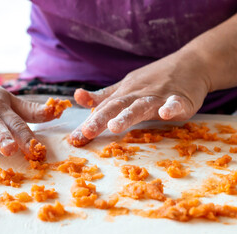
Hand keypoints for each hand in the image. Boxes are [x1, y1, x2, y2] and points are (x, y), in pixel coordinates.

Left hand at [70, 50, 210, 143]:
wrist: (191, 63)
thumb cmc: (154, 78)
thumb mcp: (126, 86)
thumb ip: (103, 96)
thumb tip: (77, 97)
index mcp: (124, 93)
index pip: (103, 109)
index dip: (88, 123)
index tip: (74, 139)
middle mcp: (138, 94)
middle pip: (117, 106)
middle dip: (101, 119)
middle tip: (87, 132)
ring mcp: (159, 96)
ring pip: (141, 106)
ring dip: (128, 115)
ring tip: (115, 126)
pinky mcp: (180, 98)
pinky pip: (175, 103)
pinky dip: (171, 107)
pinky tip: (165, 114)